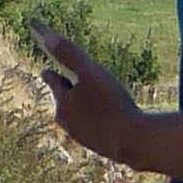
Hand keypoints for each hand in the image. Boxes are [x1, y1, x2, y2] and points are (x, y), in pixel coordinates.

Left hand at [35, 28, 142, 165]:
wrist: (135, 142)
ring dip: (83, 108)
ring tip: (93, 101)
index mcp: (62, 103)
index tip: (47, 68)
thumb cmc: (113, 104)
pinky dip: (98, 122)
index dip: (51, 72)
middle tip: (70, 84)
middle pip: (64, 101)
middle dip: (66, 92)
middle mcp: (67, 122)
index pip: (53, 81)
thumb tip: (47, 35)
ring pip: (79, 117)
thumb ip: (69, 54)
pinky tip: (109, 120)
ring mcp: (82, 137)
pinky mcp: (97, 147)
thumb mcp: (92, 73)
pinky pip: (94, 129)